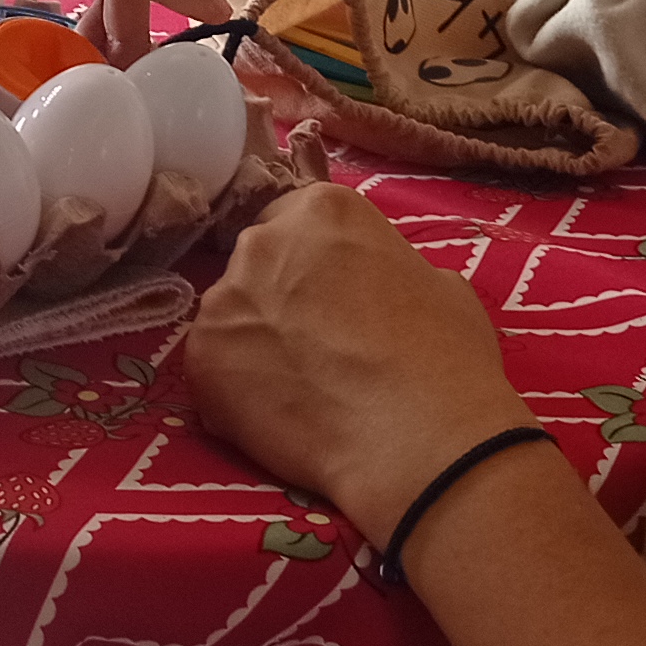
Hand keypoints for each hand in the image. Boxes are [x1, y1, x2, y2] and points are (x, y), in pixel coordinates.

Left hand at [185, 186, 539, 543]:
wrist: (416, 436)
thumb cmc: (445, 356)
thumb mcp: (438, 283)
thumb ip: (386, 267)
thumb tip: (375, 285)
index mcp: (323, 209)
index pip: (297, 220)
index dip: (313, 264)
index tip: (330, 297)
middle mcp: (262, 241)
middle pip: (258, 263)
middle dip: (279, 298)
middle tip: (316, 346)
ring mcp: (224, 300)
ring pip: (231, 316)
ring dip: (254, 343)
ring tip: (298, 388)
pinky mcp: (201, 359)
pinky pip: (212, 368)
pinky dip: (235, 391)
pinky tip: (277, 416)